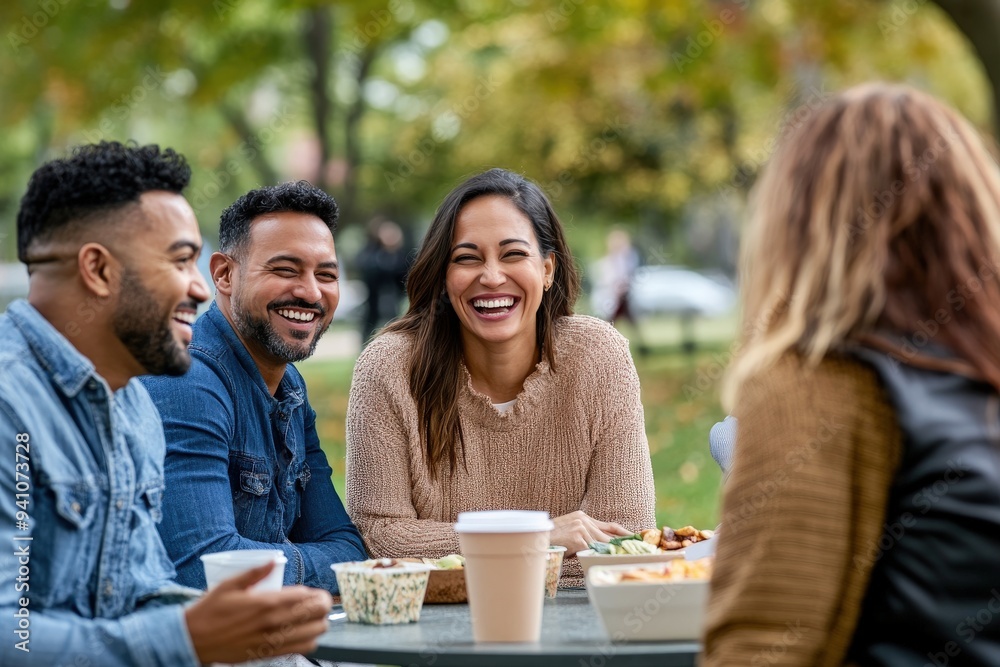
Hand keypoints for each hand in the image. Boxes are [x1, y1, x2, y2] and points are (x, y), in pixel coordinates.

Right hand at [185, 562, 333, 663]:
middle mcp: (272, 623)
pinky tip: (303, 633)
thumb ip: (255, 572)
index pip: (305, 597)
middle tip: (319, 602)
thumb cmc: (209, 611)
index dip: (315, 594)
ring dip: (318, 623)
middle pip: (315, 615)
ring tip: (313, 617)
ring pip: (313, 634)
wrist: (193, 640)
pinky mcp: (267, 654)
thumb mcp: (229, 584)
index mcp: (265, 603)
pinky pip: (300, 649)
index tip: (314, 592)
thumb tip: (273, 561)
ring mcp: (271, 641)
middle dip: (322, 606)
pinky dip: (309, 640)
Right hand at [550, 510, 632, 554]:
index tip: (636, 539)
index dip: (624, 533)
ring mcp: (581, 528)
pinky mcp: (579, 537)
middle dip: (621, 545)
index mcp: (583, 517)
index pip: (610, 525)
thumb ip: (586, 536)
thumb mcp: (571, 533)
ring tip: (622, 559)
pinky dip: (597, 556)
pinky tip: (604, 561)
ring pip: (602, 543)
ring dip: (610, 552)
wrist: (538, 540)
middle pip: (609, 535)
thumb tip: (602, 547)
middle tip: (635, 552)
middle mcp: (584, 519)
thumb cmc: (553, 540)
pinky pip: (592, 549)